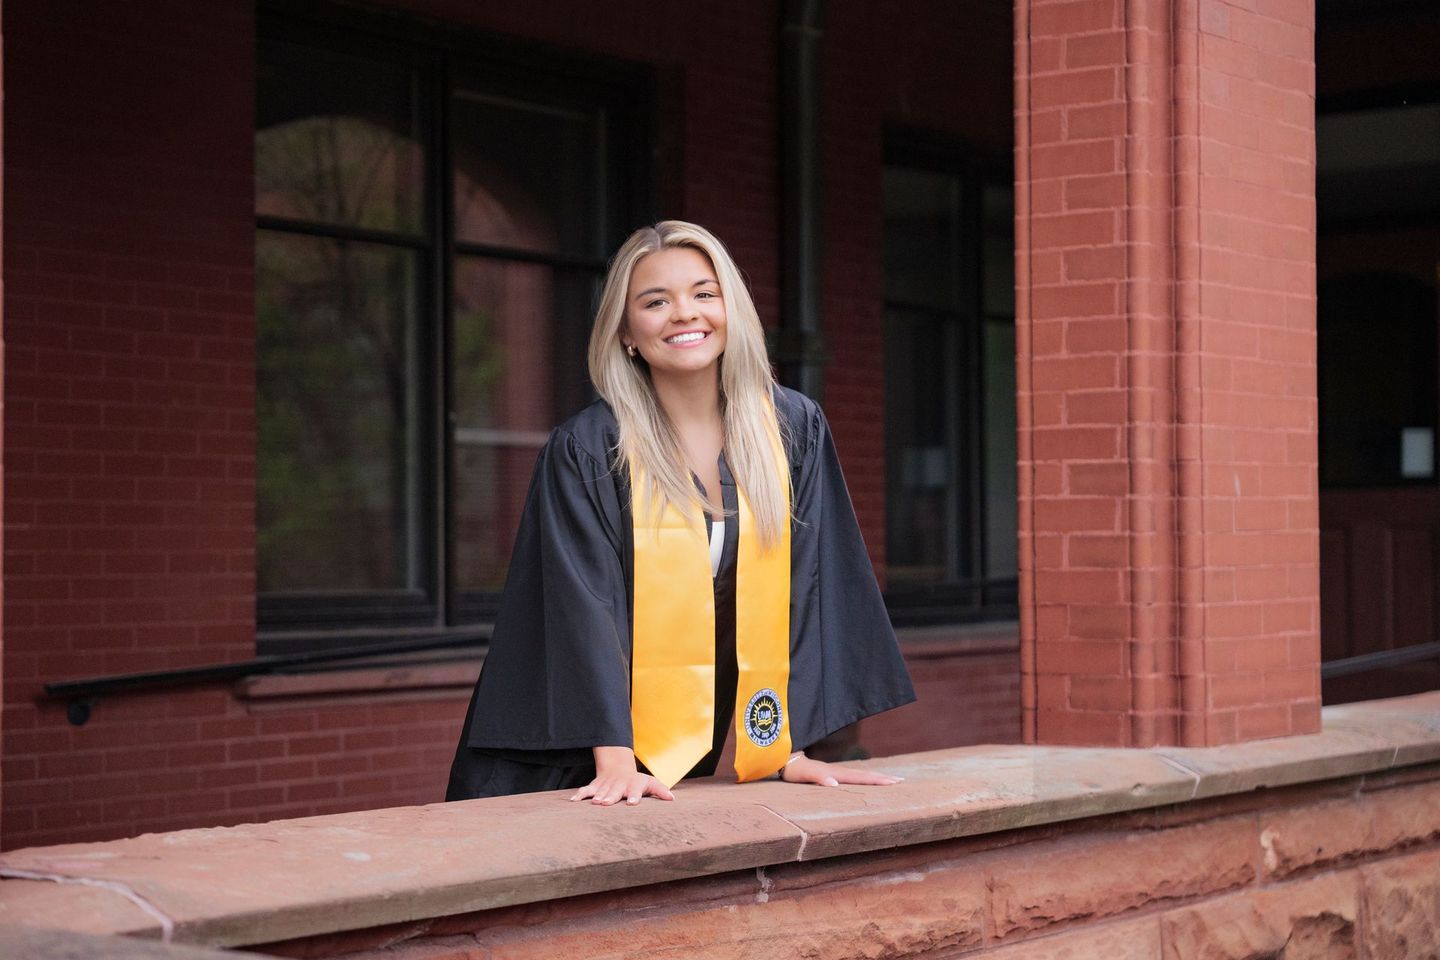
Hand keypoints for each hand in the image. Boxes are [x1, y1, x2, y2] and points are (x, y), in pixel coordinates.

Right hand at [569, 746, 675, 805]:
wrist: (617, 768)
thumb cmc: (636, 781)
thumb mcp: (650, 783)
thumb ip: (660, 790)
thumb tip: (672, 798)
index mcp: (633, 784)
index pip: (634, 789)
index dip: (634, 796)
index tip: (632, 803)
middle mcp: (619, 784)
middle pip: (615, 790)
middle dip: (611, 796)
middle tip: (607, 803)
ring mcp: (606, 785)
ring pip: (600, 790)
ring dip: (597, 796)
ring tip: (594, 803)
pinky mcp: (595, 786)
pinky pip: (586, 790)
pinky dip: (579, 795)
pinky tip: (573, 801)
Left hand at [779, 754, 903, 786]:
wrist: (780, 756)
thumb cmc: (791, 768)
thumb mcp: (803, 774)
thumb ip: (819, 777)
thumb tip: (835, 784)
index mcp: (834, 772)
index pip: (859, 777)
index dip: (876, 780)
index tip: (894, 782)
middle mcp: (835, 771)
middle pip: (863, 775)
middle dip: (882, 778)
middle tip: (900, 781)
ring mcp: (832, 771)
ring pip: (857, 775)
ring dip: (874, 778)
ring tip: (888, 780)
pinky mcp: (826, 773)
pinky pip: (849, 777)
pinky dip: (861, 779)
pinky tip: (863, 781)